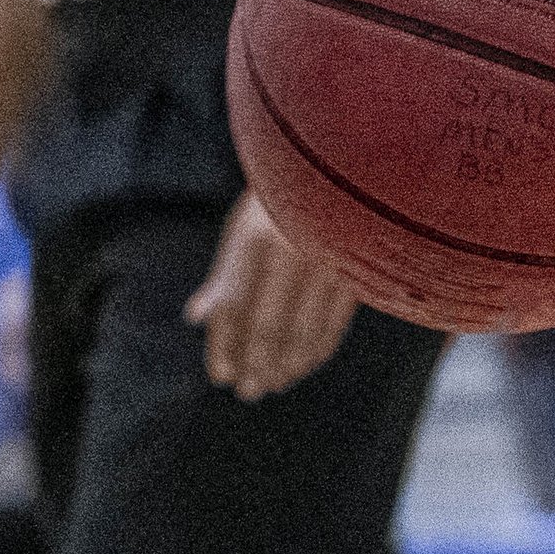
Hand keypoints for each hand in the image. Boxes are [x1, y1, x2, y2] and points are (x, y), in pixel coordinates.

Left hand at [184, 192, 358, 400]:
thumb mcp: (245, 224)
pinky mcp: (358, 272)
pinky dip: (316, 349)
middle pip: (268, 325)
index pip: (232, 305)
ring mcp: (328, 262)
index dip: (225, 345)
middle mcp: (291, 250)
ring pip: (304, 330)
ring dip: (286, 365)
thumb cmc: (283, 196)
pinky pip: (334, 323)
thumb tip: (196, 317)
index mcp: (255, 236)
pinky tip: (302, 364)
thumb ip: (224, 273)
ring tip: (273, 383)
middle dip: (255, 365)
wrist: (348, 162)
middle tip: (248, 391)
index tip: (221, 376)